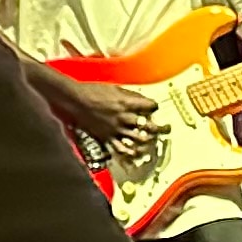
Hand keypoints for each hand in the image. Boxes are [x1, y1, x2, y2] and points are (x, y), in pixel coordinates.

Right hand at [38, 70, 164, 153]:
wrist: (75, 100)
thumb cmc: (92, 90)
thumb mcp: (113, 87)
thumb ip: (128, 94)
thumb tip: (140, 98)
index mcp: (126, 103)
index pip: (149, 106)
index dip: (154, 106)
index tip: (154, 107)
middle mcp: (124, 117)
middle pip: (148, 126)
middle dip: (160, 128)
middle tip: (166, 128)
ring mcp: (116, 129)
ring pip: (138, 140)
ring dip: (148, 141)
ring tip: (153, 141)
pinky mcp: (107, 137)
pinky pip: (122, 149)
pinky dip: (131, 153)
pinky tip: (137, 154)